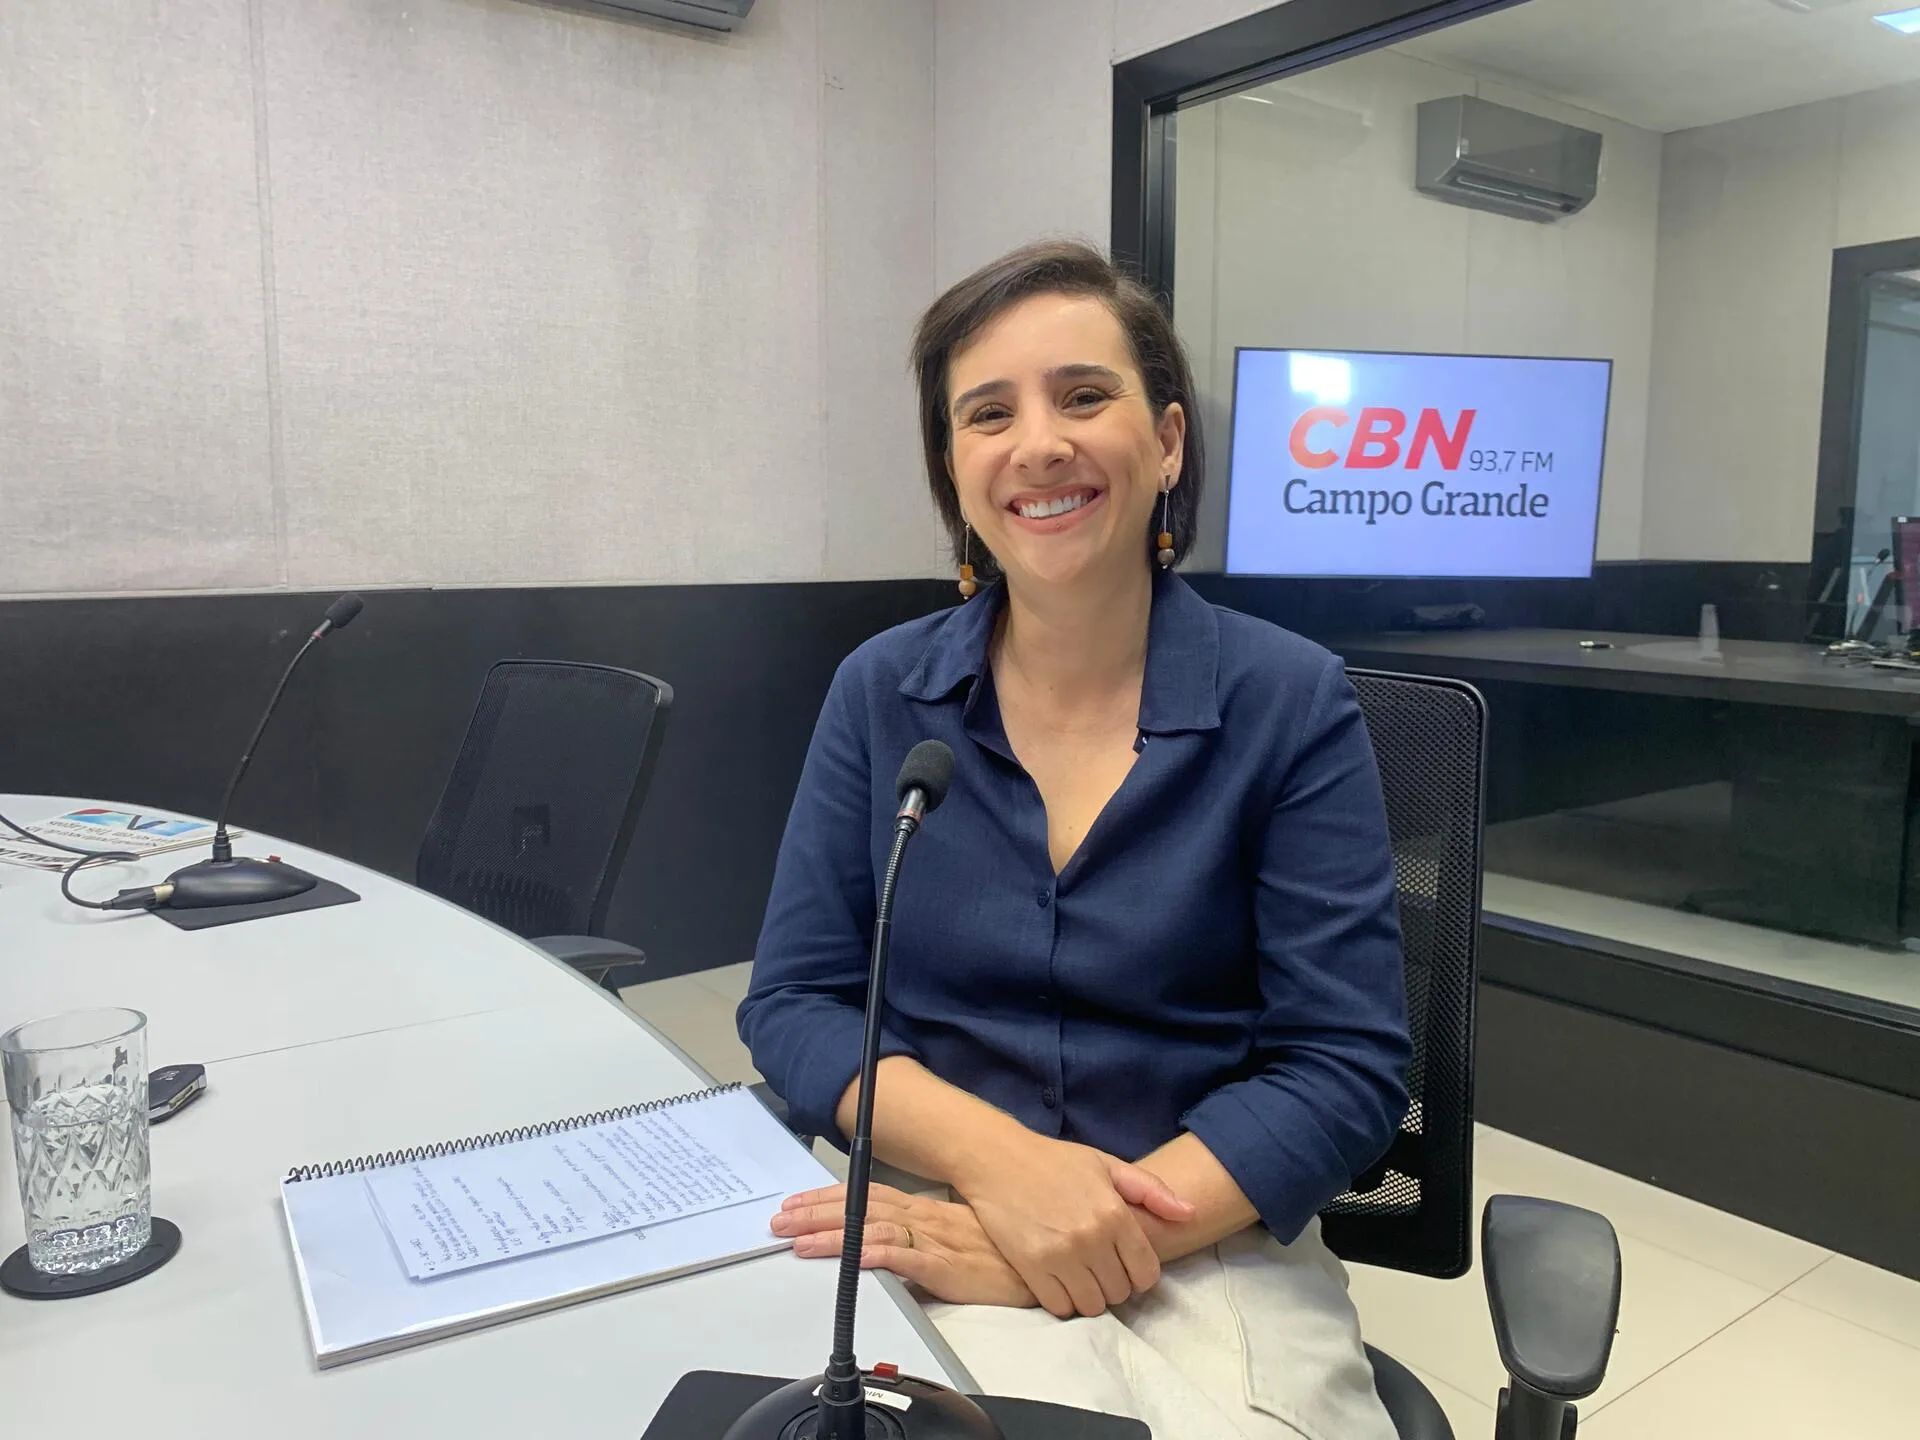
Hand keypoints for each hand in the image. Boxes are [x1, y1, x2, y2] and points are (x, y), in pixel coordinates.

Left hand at [770, 1183, 1035, 1308]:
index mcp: (928, 1210)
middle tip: (777, 1219)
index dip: (830, 1197)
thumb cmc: (1010, 1254)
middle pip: (861, 1207)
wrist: (1048, 1264)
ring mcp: (934, 1240)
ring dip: (831, 1233)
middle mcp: (926, 1218)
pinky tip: (850, 1255)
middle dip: (815, 1211)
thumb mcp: (962, 1240)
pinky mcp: (945, 1266)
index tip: (797, 1201)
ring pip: (872, 1229)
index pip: (869, 1196)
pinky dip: (872, 1253)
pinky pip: (903, 1256)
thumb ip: (927, 1242)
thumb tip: (891, 1251)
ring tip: (795, 1239)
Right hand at [954, 1133, 1195, 1318]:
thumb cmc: (1054, 1161)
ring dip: (1090, 1297)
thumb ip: (1151, 1191)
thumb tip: (1190, 1215)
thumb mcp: (1106, 1165)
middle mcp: (1092, 1237)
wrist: (998, 1160)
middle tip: (1100, 1270)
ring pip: (1092, 1305)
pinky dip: (1064, 1301)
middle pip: (1121, 1292)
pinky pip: (1060, 1307)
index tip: (1126, 1266)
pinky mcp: (1032, 1267)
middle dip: (1115, 1285)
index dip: (1140, 1274)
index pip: (1146, 1272)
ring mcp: (1061, 1255)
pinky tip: (1060, 1282)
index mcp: (1115, 1213)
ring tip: (1081, 1278)